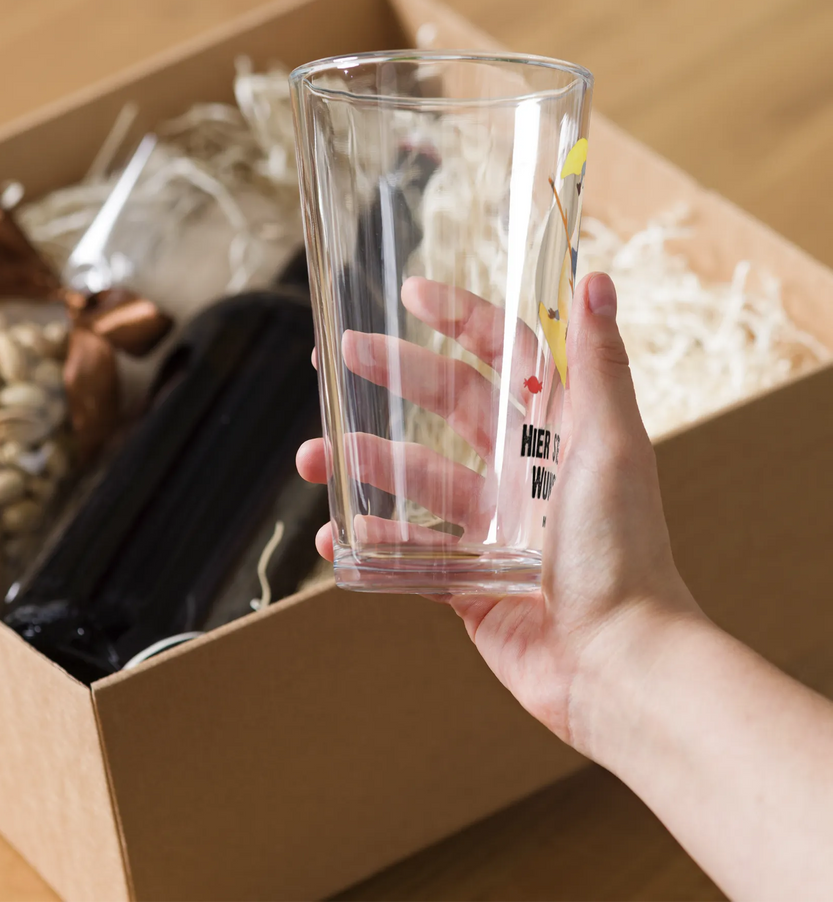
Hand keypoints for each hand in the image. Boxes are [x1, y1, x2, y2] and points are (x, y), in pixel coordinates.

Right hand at [297, 272, 700, 750]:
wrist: (616, 660)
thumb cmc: (623, 549)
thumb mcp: (613, 444)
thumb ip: (600, 364)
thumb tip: (596, 278)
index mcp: (555, 430)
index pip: (502, 356)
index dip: (459, 320)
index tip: (410, 295)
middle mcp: (521, 470)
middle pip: (444, 406)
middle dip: (391, 376)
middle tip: (336, 356)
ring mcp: (490, 525)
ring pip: (414, 478)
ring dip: (364, 463)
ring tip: (316, 457)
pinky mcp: (468, 577)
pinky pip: (407, 551)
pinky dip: (370, 542)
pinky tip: (336, 537)